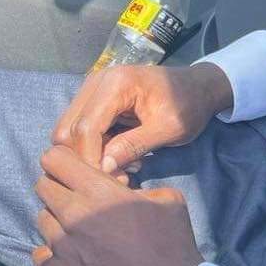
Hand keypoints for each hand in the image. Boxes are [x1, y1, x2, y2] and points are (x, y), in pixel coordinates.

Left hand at [33, 145, 202, 265]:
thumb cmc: (172, 243)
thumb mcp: (167, 198)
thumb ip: (136, 186)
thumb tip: (121, 187)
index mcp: (100, 192)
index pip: (55, 159)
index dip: (64, 159)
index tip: (75, 166)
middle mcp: (74, 216)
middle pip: (43, 186)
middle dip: (60, 185)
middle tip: (80, 195)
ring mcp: (62, 247)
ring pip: (41, 219)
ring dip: (57, 218)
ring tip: (80, 227)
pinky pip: (40, 254)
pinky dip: (53, 251)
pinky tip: (74, 253)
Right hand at [53, 63, 233, 174]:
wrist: (199, 88)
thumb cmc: (189, 105)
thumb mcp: (170, 128)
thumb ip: (135, 145)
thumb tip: (103, 167)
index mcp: (115, 83)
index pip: (84, 128)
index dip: (91, 160)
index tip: (112, 182)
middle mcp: (96, 83)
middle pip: (67, 131)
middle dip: (88, 159)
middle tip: (122, 176)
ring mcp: (92, 91)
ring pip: (70, 134)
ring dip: (92, 156)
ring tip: (127, 166)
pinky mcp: (94, 102)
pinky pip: (81, 132)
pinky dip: (97, 149)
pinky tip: (125, 157)